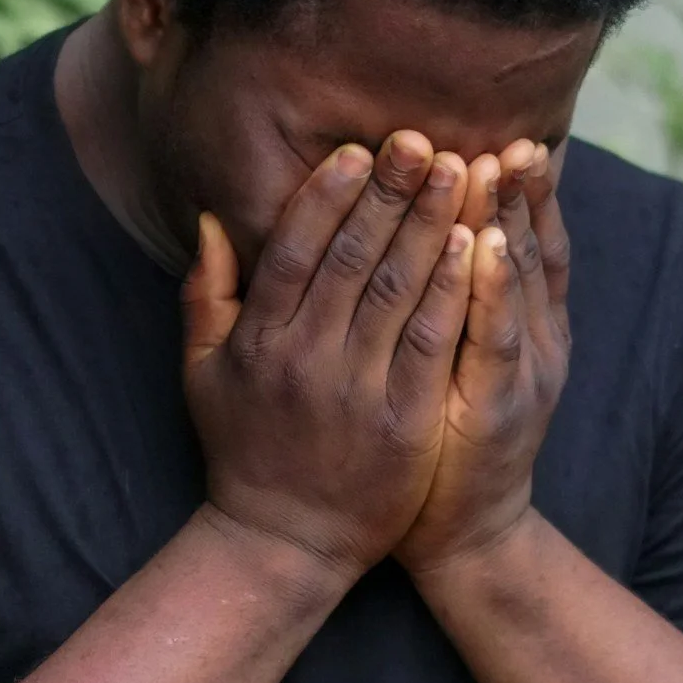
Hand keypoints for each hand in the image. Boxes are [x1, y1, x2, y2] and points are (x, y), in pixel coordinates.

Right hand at [183, 133, 473, 581]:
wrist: (283, 544)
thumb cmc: (243, 450)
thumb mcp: (204, 372)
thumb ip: (207, 293)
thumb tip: (214, 218)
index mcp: (259, 341)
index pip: (294, 250)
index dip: (327, 196)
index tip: (357, 149)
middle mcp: (306, 359)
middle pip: (354, 258)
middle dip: (390, 192)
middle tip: (419, 138)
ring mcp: (359, 392)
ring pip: (400, 290)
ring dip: (432, 224)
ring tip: (458, 170)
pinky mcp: (407, 423)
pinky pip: (437, 343)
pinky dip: (457, 289)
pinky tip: (478, 244)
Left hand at [394, 139, 570, 576]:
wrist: (462, 532)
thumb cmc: (444, 436)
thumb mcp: (459, 356)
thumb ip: (455, 293)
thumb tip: (447, 222)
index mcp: (524, 320)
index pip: (527, 235)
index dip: (523, 187)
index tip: (510, 130)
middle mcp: (536, 337)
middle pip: (530, 243)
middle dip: (518, 186)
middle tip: (508, 127)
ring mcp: (523, 371)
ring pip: (521, 279)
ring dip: (511, 217)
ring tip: (500, 160)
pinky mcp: (500, 406)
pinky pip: (498, 337)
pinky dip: (496, 288)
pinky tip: (489, 245)